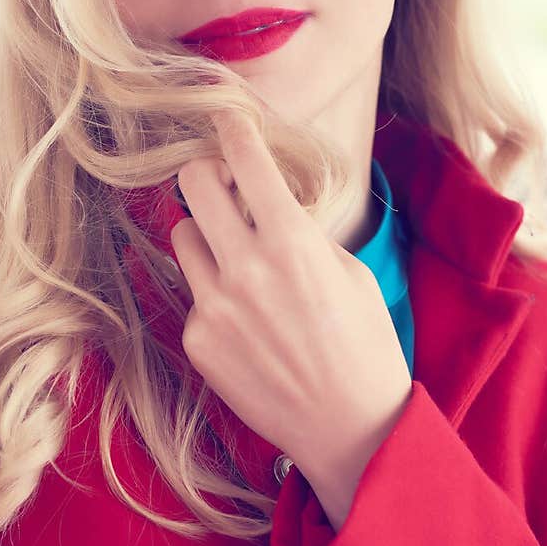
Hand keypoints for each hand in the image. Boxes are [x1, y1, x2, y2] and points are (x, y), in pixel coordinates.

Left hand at [169, 108, 411, 495]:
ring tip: (240, 263)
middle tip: (221, 182)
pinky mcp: (198, 340)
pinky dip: (214, 295)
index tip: (226, 117)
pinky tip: (247, 324)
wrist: (350, 428)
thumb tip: (262, 203)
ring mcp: (215, 306)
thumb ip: (300, 233)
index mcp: (292, 242)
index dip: (232, 129)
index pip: (245, 160)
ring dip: (206, 235)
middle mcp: (245, 268)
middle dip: (205, 172)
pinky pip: (193, 294)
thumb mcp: (349, 273)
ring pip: (183, 237)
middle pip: (191, 183)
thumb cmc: (363, 347)